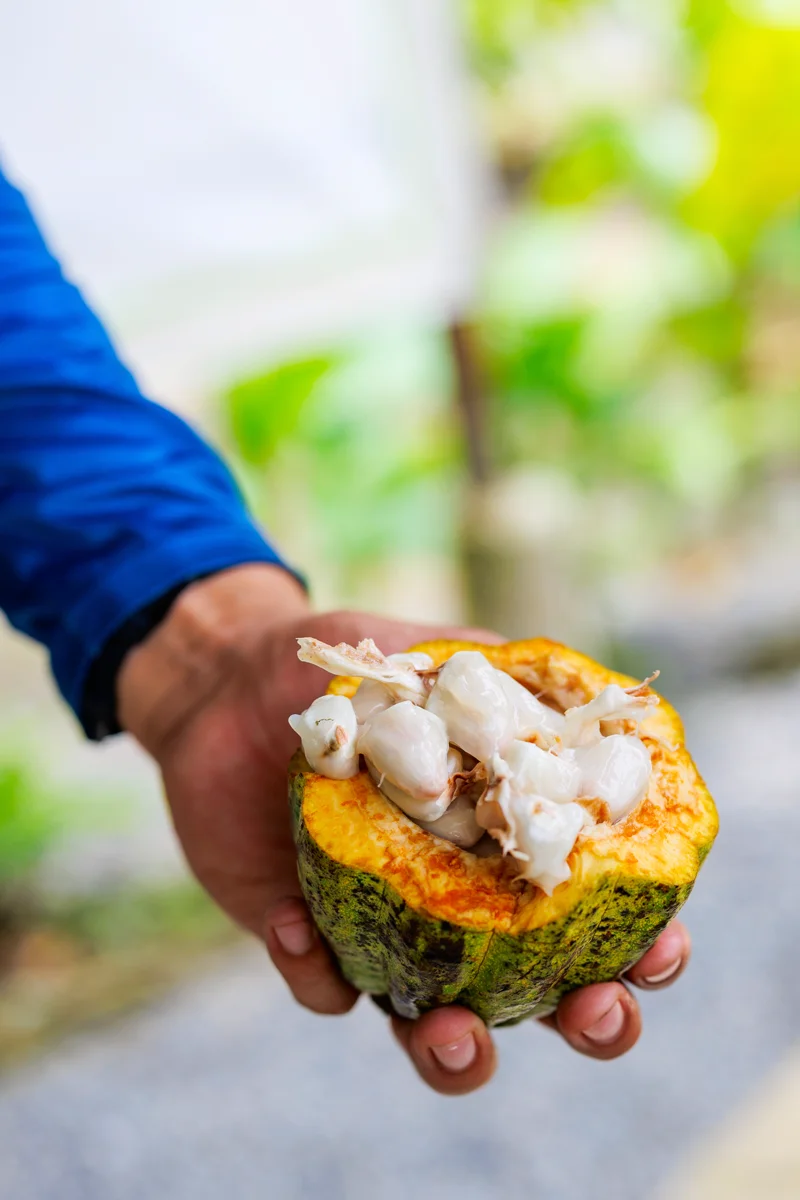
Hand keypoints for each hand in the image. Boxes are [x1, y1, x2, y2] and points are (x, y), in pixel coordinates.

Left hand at [118, 564, 691, 1095]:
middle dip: (584, 1019)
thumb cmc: (349, 670)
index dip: (642, 943)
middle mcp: (456, 904)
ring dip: (456, 1051)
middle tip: (593, 1013)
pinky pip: (321, 984)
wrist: (231, 683)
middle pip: (540, 994)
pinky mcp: (306, 938)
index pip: (593, 912)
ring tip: (455, 1036)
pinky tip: (299, 928)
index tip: (662, 941)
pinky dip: (315, 972)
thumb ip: (508, 681)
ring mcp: (384, 931)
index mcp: (504, 846)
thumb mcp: (432, 657)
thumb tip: (597, 702)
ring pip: (436, 1025)